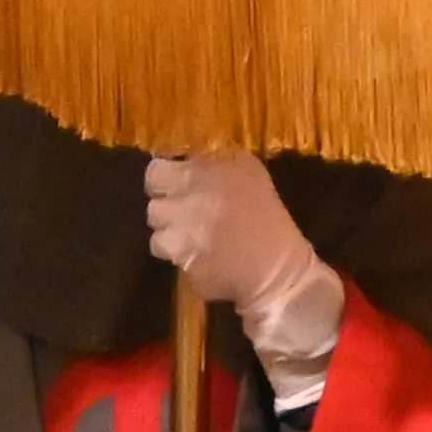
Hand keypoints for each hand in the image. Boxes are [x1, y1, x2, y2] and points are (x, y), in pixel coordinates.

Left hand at [141, 154, 344, 380]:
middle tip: (188, 215)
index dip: (162, 181)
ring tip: (196, 240)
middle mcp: (182, 209)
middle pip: (154, 208)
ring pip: (158, 239)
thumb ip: (213, 161)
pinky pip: (173, 262)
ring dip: (173, 239)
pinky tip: (205, 258)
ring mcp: (180, 243)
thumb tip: (187, 161)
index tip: (173, 186)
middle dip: (168, 212)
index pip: (154, 174)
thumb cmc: (266, 213)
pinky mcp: (182, 270)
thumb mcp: (248, 170)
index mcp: (196, 179)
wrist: (278, 267)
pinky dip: (185, 261)